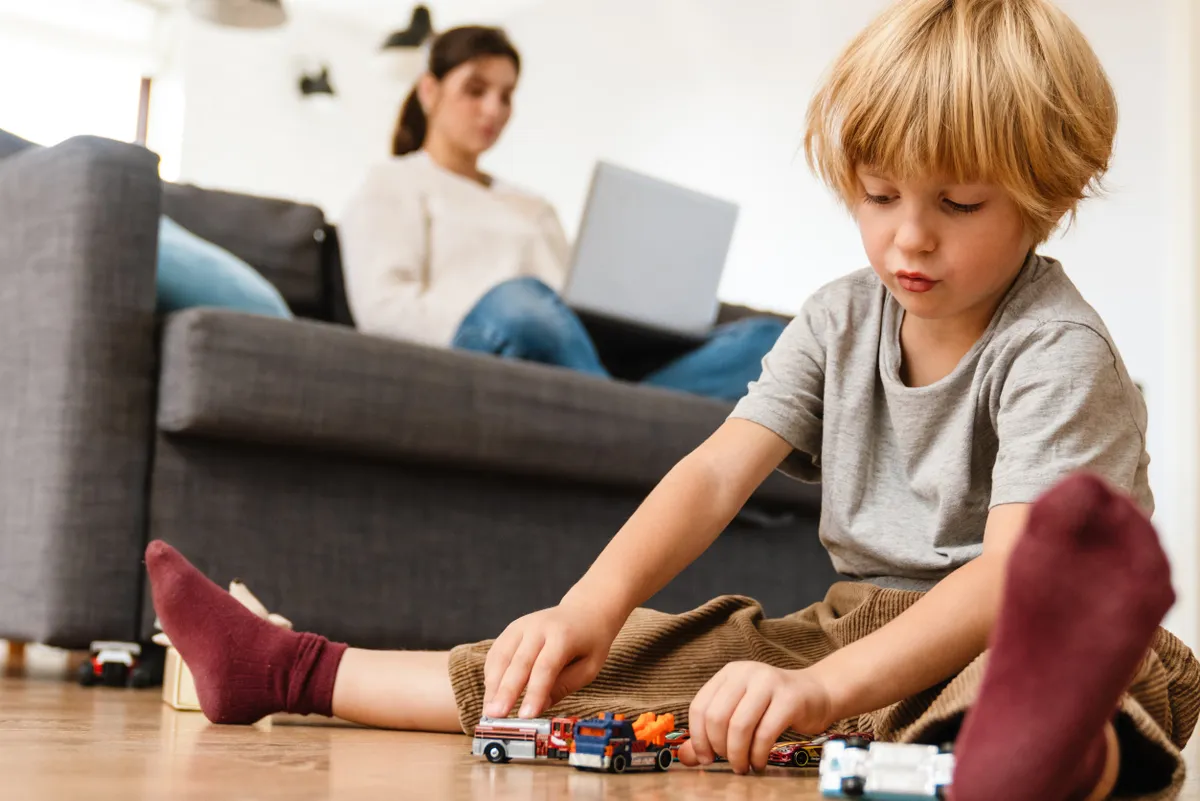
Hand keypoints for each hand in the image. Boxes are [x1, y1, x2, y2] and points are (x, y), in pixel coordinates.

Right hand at [482, 600, 622, 718]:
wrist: (583, 611)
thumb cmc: (589, 643)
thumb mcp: (589, 667)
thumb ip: (564, 686)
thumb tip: (539, 708)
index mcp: (563, 636)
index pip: (545, 667)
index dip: (534, 692)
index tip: (525, 715)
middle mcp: (539, 627)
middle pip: (519, 662)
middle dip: (506, 691)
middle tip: (496, 715)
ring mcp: (521, 626)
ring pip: (502, 657)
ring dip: (493, 685)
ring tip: (489, 710)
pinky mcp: (511, 629)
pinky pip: (496, 653)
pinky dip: (491, 674)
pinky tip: (491, 694)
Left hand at [677, 663, 834, 774]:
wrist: (816, 693)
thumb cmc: (773, 706)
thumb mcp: (740, 712)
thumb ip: (712, 733)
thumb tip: (686, 757)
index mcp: (728, 674)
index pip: (700, 706)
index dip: (698, 737)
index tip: (705, 758)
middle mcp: (745, 673)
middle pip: (717, 717)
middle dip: (719, 748)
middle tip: (729, 763)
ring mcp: (768, 683)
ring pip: (739, 726)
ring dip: (737, 754)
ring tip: (743, 766)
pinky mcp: (789, 699)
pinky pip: (764, 733)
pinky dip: (757, 755)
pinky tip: (759, 763)